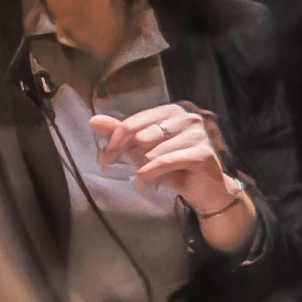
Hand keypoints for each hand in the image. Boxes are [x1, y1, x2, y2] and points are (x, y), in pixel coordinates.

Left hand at [105, 104, 248, 249]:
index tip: (105, 159)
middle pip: (140, 135)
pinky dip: (152, 174)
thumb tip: (94, 121)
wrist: (208, 190)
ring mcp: (197, 134)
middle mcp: (187, 117)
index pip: (132, 122)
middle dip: (130, 156)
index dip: (114, 142)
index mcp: (172, 111)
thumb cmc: (176, 167)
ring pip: (152, 151)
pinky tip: (150, 182)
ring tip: (147, 178)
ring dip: (144, 169)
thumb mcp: (145, 149)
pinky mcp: (202, 153)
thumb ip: (122, 133)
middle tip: (130, 170)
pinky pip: (165, 161)